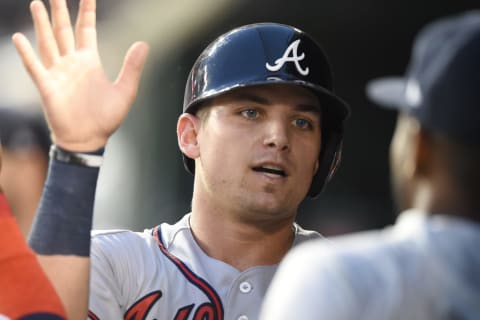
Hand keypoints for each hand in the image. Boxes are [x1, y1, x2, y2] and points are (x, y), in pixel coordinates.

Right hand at [12, 0, 148, 150]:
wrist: (90, 139)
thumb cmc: (106, 118)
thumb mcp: (125, 91)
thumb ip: (132, 67)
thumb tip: (144, 43)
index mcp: (90, 61)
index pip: (86, 29)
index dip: (86, 11)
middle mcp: (72, 63)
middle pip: (63, 30)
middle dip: (60, 11)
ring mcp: (58, 73)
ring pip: (48, 42)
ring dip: (42, 24)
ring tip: (37, 3)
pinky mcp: (47, 86)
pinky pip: (35, 67)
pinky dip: (27, 53)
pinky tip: (20, 37)